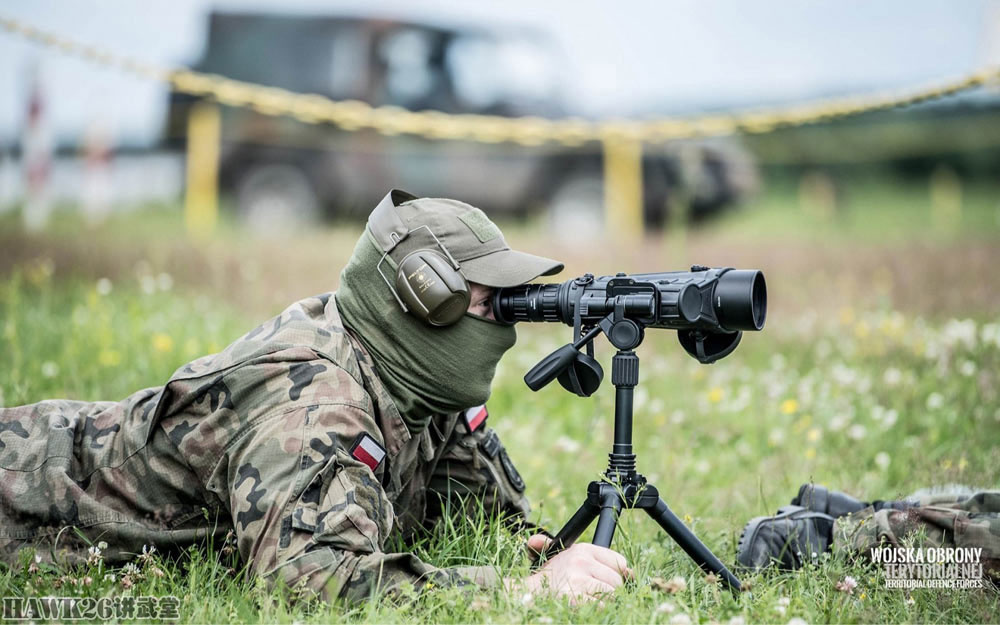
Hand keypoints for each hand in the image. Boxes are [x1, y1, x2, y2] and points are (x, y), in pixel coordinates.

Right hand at [509, 534, 632, 601]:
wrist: (529, 593)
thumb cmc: (554, 578)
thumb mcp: (571, 558)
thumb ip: (600, 560)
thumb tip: (630, 571)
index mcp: (583, 549)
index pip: (619, 561)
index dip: (618, 574)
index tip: (609, 580)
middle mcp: (581, 561)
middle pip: (617, 581)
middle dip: (611, 590)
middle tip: (595, 592)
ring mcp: (578, 580)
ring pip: (612, 594)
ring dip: (605, 601)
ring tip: (590, 598)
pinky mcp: (575, 598)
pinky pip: (601, 606)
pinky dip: (598, 609)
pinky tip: (587, 606)